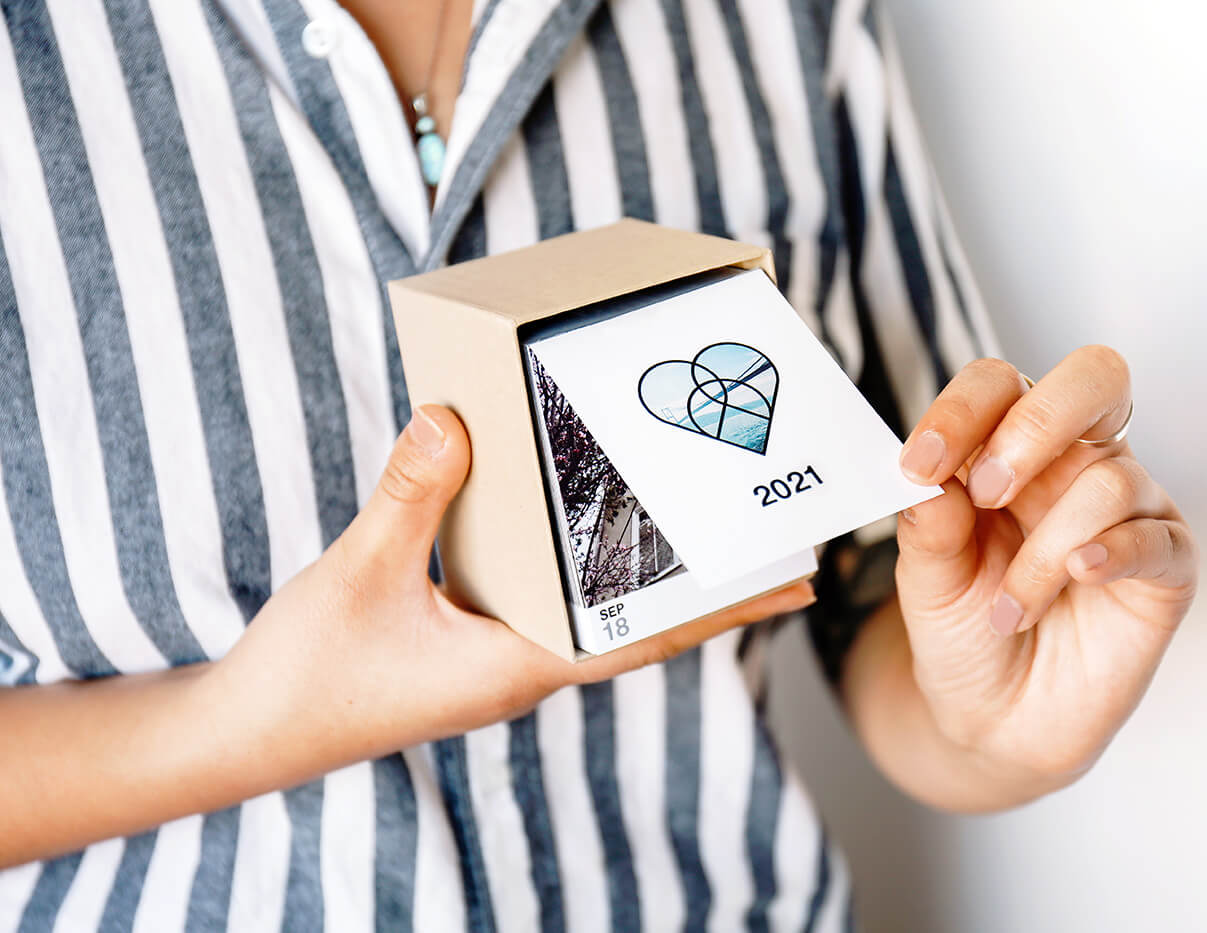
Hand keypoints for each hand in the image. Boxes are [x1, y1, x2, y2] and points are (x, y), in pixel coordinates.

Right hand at [213, 405, 813, 779]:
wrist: (251, 732)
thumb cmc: (310, 677)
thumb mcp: (361, 575)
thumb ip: (411, 497)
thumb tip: (454, 419)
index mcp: (520, 662)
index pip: (645, 635)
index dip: (724, 610)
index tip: (796, 588)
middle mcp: (523, 661)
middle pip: (634, 617)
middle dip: (700, 583)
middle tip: (763, 536)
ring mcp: (496, 653)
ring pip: (590, 604)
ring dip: (642, 570)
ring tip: (693, 522)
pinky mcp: (466, 640)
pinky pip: (540, 593)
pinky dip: (573, 559)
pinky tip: (578, 523)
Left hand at [889, 347, 1196, 794]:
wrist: (998, 718)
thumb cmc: (965, 631)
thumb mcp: (927, 580)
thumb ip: (928, 525)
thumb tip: (929, 478)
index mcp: (1009, 447)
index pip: (999, 384)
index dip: (962, 410)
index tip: (919, 465)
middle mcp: (1075, 463)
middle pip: (1091, 380)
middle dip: (1035, 425)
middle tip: (988, 490)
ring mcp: (1129, 510)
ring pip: (1108, 478)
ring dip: (1044, 550)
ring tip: (1008, 612)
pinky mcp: (1167, 566)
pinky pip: (1156, 536)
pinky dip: (1113, 551)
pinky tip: (1079, 575)